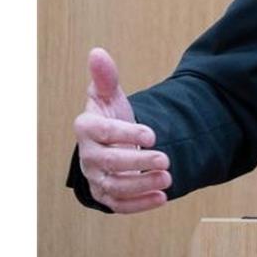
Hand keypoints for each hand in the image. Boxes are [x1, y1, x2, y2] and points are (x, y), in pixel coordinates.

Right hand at [73, 48, 170, 212]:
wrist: (112, 144)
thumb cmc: (111, 116)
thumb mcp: (110, 96)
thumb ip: (106, 77)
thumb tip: (97, 52)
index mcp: (87, 128)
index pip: (103, 132)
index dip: (126, 133)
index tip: (153, 134)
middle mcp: (88, 155)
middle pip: (109, 163)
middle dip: (137, 163)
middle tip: (166, 159)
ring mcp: (95, 177)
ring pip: (114, 186)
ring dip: (141, 186)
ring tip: (168, 179)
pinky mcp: (106, 194)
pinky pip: (118, 204)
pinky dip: (139, 204)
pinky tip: (162, 198)